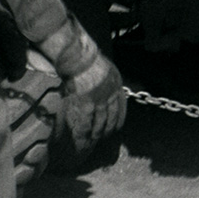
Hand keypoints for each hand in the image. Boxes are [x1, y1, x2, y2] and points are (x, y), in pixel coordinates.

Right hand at [37, 15, 126, 154]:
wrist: (77, 56)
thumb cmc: (85, 57)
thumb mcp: (104, 66)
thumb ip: (105, 78)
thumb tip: (103, 85)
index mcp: (116, 84)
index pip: (121, 108)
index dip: (118, 120)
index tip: (115, 128)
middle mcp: (111, 94)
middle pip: (112, 118)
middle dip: (108, 130)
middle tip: (103, 137)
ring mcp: (100, 101)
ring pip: (100, 124)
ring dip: (97, 134)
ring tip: (92, 141)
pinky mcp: (87, 105)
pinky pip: (86, 124)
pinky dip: (85, 134)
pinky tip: (83, 141)